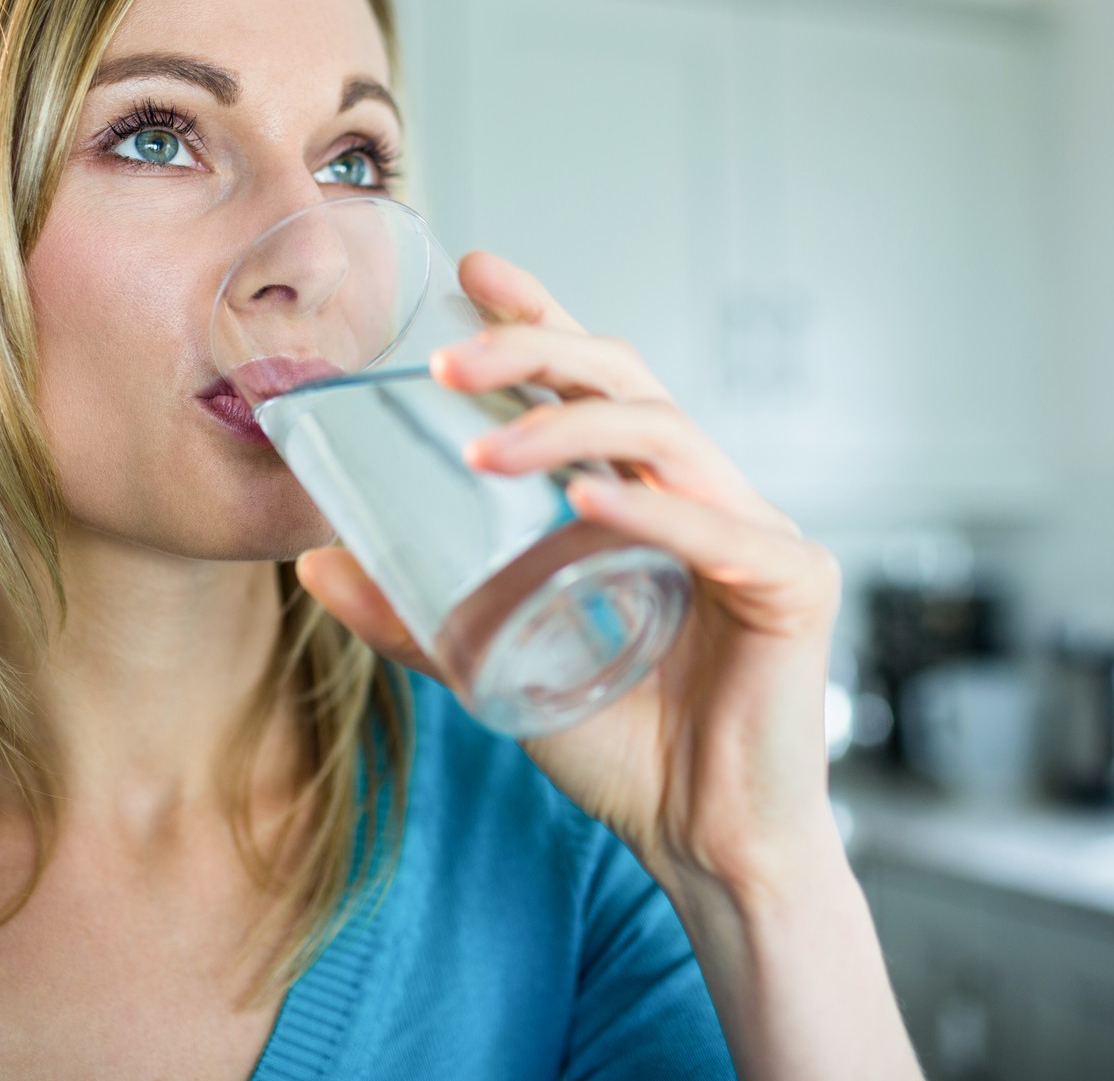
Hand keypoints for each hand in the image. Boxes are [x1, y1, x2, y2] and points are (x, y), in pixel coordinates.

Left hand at [295, 250, 847, 901]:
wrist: (703, 842)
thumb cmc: (622, 744)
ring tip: (483, 449)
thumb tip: (319, 562)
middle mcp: (701, 493)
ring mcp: (752, 529)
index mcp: (642, 495)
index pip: (592, 384)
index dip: (541, 320)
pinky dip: (652, 509)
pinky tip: (587, 502)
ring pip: (666, 434)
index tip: (476, 270)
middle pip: (627, 383)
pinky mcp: (793, 581)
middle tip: (447, 359)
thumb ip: (419, 613)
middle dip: (536, 353)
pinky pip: (718, 528)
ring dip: (569, 428)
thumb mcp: (497, 662)